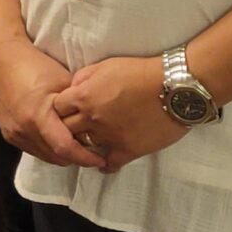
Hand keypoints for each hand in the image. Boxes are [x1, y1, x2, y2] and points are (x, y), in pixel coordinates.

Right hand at [0, 42, 108, 169]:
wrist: (3, 61)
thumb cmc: (37, 67)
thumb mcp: (65, 82)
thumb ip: (79, 107)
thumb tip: (96, 127)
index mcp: (37, 115)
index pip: (64, 148)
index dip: (85, 158)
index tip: (101, 160)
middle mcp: (23, 129)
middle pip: (56, 157)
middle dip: (76, 158)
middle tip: (93, 152)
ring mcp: (14, 134)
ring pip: (45, 157)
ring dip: (62, 155)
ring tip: (77, 145)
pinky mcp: (9, 135)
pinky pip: (34, 150)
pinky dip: (48, 149)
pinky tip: (58, 138)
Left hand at [52, 56, 188, 172]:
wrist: (174, 87)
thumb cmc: (141, 72)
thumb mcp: (106, 65)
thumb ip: (84, 77)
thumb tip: (72, 89)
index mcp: (84, 96)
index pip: (57, 108)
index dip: (60, 109)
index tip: (66, 110)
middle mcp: (92, 118)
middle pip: (66, 129)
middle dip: (66, 128)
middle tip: (73, 128)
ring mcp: (109, 136)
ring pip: (85, 148)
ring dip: (84, 146)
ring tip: (86, 145)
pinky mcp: (128, 150)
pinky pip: (109, 164)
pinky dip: (103, 165)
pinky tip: (102, 163)